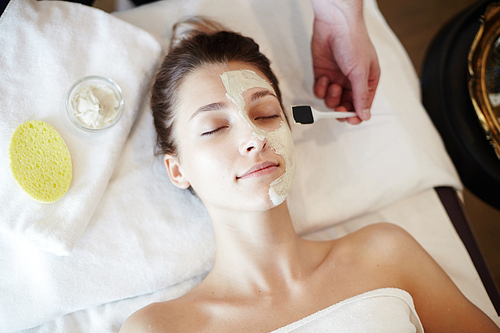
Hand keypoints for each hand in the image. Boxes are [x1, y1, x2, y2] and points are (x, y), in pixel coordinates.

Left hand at [311, 0, 379, 123]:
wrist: (335, 23)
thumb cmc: (353, 42)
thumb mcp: (360, 72)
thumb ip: (361, 96)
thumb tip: (365, 115)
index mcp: (367, 81)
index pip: (363, 105)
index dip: (356, 115)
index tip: (349, 119)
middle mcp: (352, 81)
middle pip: (346, 106)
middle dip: (341, 109)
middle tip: (338, 109)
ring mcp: (337, 78)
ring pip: (331, 100)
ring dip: (331, 97)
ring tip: (333, 85)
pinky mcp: (323, 74)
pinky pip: (320, 90)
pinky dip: (320, 88)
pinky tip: (323, 78)